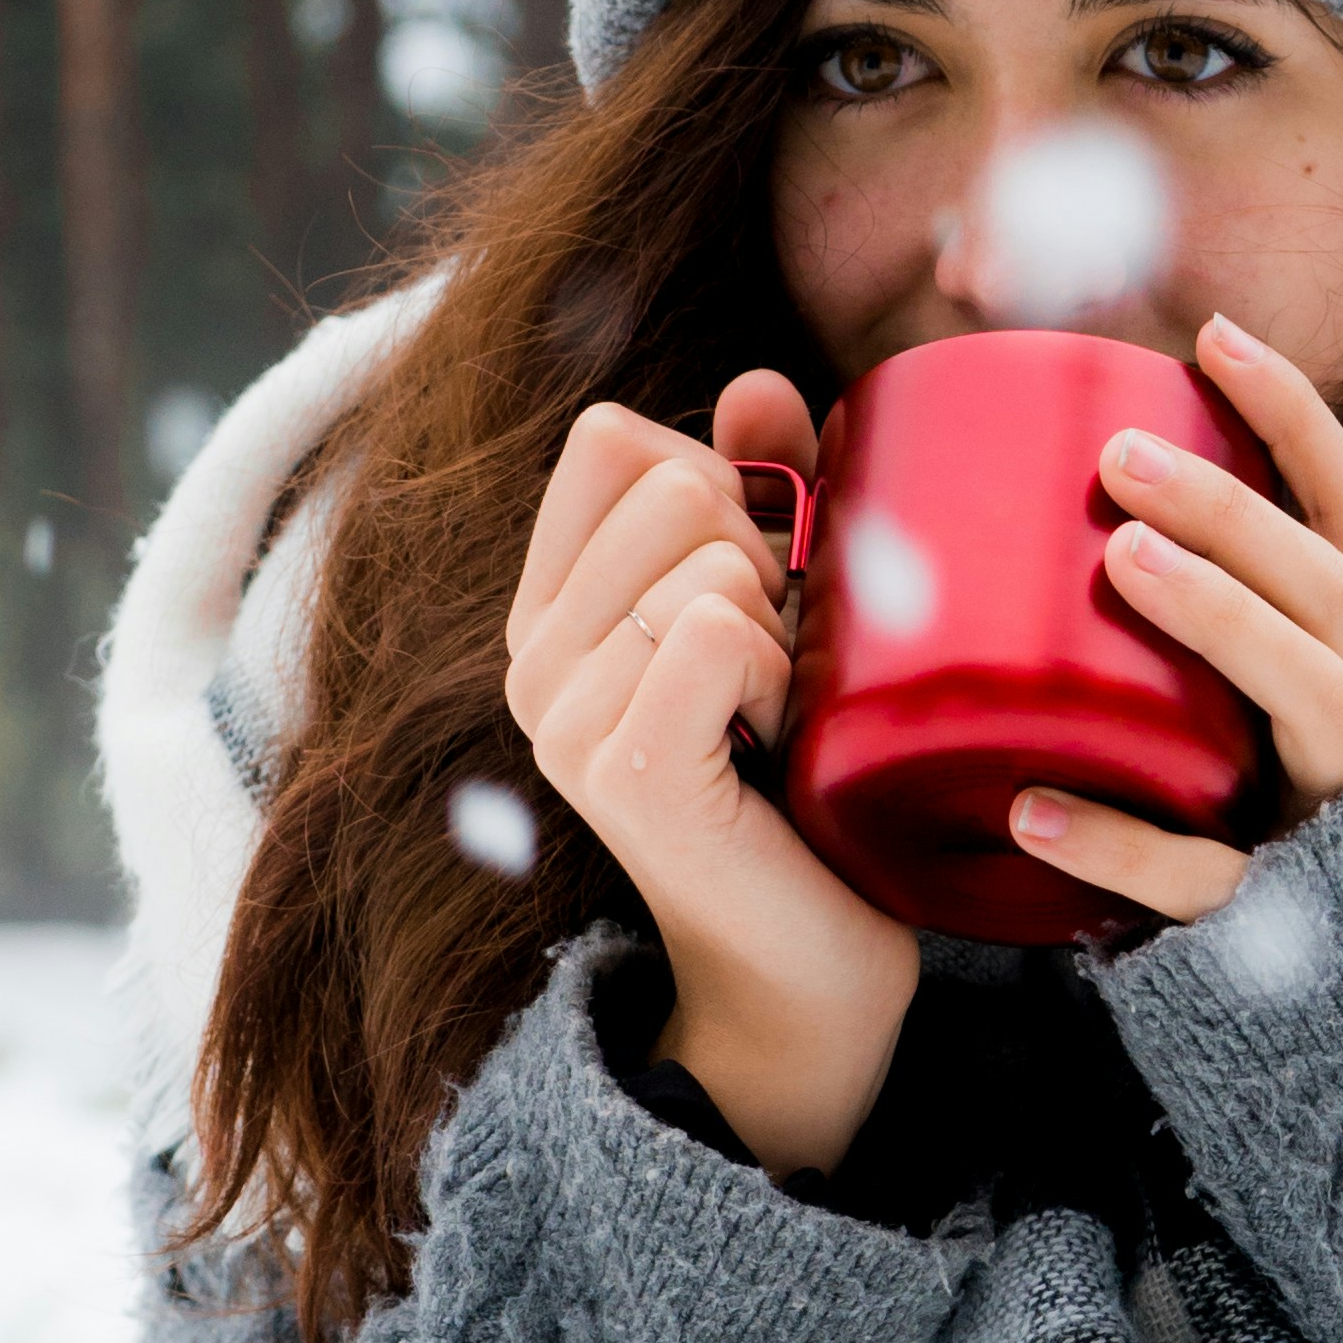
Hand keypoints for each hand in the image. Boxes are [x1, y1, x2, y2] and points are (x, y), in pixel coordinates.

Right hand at [503, 370, 917, 1173]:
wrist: (810, 958)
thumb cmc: (803, 778)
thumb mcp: (783, 607)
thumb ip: (761, 490)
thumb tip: (756, 384)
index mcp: (552, 607)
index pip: (613, 440)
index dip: (717, 487)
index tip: (752, 595)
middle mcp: (532, 657)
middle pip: (669, 483)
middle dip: (762, 561)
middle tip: (773, 674)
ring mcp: (565, 714)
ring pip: (705, 558)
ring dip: (783, 634)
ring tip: (772, 722)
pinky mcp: (624, 764)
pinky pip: (719, 626)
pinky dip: (780, 677)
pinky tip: (770, 752)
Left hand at [1003, 306, 1342, 930]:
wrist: (1269, 952)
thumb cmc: (1191, 755)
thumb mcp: (1196, 647)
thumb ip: (1141, 545)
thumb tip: (1010, 386)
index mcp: (1342, 633)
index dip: (1296, 418)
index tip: (1213, 338)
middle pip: (1322, 588)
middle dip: (1232, 511)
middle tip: (1119, 458)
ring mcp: (1314, 803)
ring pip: (1305, 699)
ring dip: (1219, 619)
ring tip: (1121, 563)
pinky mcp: (1253, 900)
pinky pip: (1196, 876)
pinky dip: (1115, 845)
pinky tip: (1030, 809)